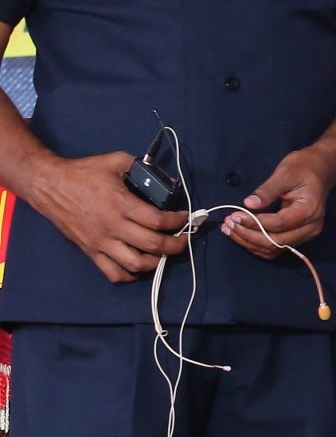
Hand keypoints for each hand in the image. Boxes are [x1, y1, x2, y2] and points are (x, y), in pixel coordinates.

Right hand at [30, 152, 186, 282]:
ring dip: (156, 262)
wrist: (49, 186)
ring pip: (135, 264)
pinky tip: (139, 266)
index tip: (186, 218)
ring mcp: (100, 242)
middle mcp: (112, 227)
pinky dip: (130, 274)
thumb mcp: (115, 161)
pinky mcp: (90, 251)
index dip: (178, 221)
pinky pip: (113, 273)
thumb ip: (140, 167)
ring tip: (164, 254)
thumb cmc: (83, 173)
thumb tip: (161, 176)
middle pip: (153, 245)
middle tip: (183, 239)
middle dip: (176, 245)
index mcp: (121, 204)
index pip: (158, 220)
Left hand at [226, 147, 332, 256]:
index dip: (255, 223)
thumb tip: (248, 204)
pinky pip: (275, 248)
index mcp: (309, 210)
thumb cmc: (303, 168)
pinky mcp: (298, 236)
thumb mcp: (284, 173)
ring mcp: (306, 234)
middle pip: (276, 242)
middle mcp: (310, 227)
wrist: (320, 171)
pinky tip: (241, 234)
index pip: (279, 223)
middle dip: (248, 235)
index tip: (234, 216)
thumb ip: (267, 190)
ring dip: (249, 242)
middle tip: (228, 224)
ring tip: (229, 230)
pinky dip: (256, 244)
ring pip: (274, 248)